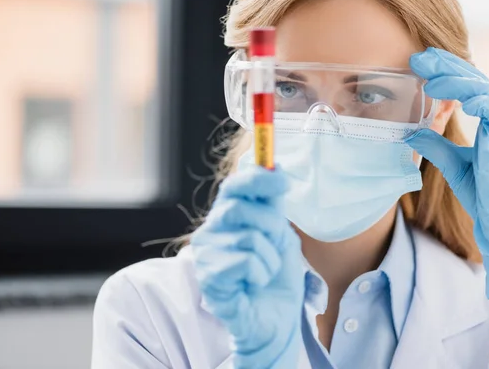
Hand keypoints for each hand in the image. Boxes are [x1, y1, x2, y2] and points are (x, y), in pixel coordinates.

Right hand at [192, 166, 304, 368]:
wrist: (276, 322)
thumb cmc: (276, 280)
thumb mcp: (281, 235)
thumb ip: (272, 205)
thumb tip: (274, 166)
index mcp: (227, 219)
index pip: (233, 186)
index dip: (256, 178)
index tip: (282, 180)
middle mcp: (210, 232)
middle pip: (239, 208)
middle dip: (270, 226)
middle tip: (277, 245)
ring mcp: (206, 256)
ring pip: (248, 238)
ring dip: (270, 258)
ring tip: (264, 273)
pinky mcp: (210, 280)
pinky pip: (245, 262)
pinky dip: (260, 274)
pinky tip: (253, 284)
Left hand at [406, 47, 488, 298]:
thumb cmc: (485, 196)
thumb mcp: (453, 166)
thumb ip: (435, 146)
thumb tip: (412, 132)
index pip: (467, 87)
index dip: (445, 72)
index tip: (420, 64)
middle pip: (475, 81)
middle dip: (447, 66)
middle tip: (420, 57)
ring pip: (484, 89)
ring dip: (455, 80)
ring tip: (429, 79)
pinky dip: (477, 99)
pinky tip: (457, 97)